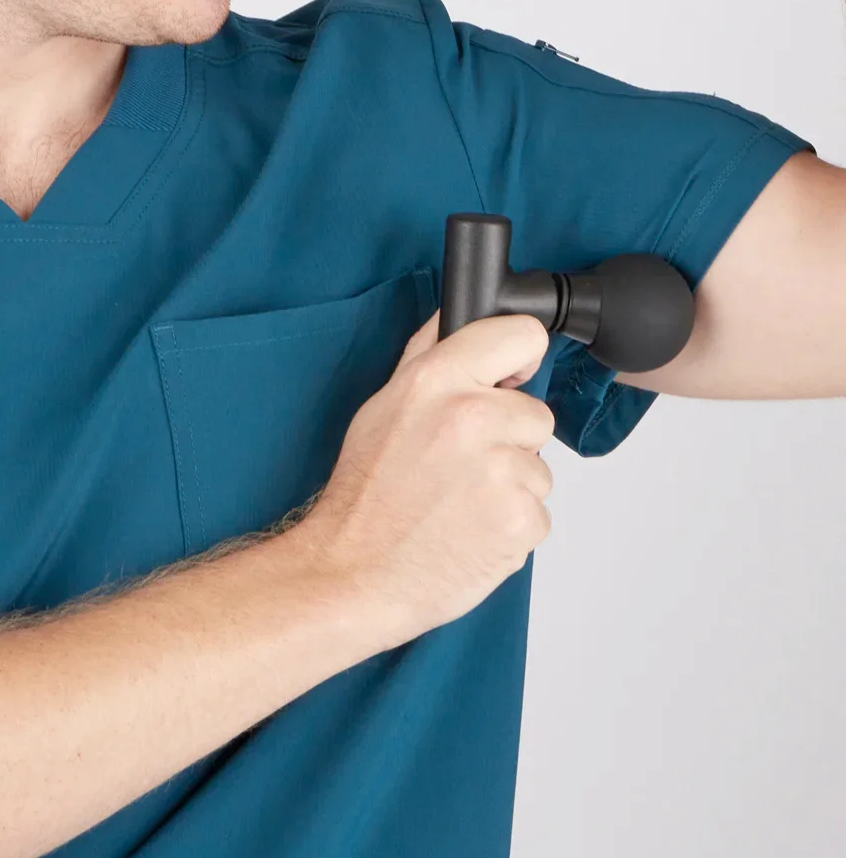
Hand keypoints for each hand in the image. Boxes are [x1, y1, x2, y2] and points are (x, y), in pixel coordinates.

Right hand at [302, 309, 554, 645]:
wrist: (354, 573)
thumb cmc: (364, 497)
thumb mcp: (382, 408)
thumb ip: (424, 357)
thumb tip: (451, 319)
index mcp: (438, 382)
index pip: (521, 335)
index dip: (518, 360)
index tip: (509, 381)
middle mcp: (474, 418)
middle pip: (536, 414)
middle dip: (510, 439)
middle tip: (460, 466)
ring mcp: (502, 471)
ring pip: (538, 469)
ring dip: (509, 487)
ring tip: (458, 504)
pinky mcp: (520, 520)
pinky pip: (537, 514)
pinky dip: (510, 526)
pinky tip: (470, 531)